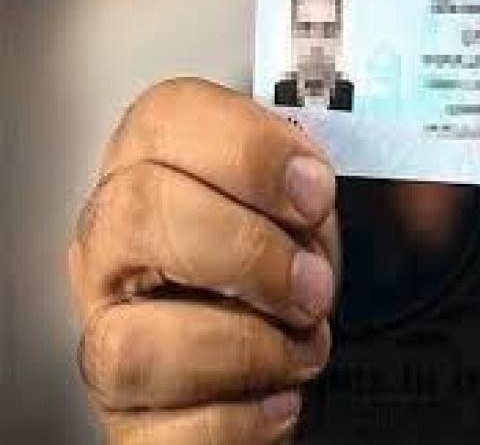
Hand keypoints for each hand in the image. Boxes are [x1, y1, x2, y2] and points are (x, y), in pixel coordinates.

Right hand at [68, 78, 337, 443]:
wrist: (270, 352)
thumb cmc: (279, 270)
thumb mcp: (302, 211)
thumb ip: (308, 186)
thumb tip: (313, 183)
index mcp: (157, 172)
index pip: (168, 120)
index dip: (249, 152)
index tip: (313, 192)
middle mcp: (117, 246)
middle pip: (137, 211)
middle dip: (248, 249)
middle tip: (309, 280)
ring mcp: (111, 329)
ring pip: (131, 340)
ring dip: (242, 346)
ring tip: (297, 342)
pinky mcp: (132, 412)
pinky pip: (164, 430)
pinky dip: (239, 418)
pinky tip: (275, 394)